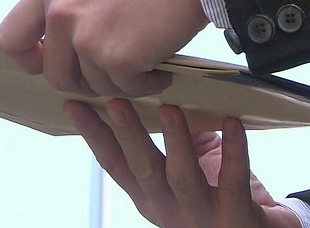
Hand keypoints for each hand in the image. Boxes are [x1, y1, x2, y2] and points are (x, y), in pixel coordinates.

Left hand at [0, 0, 208, 96]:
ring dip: (120, 80)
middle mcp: (61, 12)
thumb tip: (62, 41)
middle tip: (114, 69)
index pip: (11, 36)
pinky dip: (146, 84)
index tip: (49, 61)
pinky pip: (125, 88)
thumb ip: (71, 0)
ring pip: (93, 84)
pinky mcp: (117, 57)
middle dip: (84, 79)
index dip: (29, 58)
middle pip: (55, 74)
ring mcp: (86, 36)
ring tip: (147, 62)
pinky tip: (161, 69)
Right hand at [64, 99, 301, 227]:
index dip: (93, 135)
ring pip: (182, 176)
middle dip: (127, 134)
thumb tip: (161, 94)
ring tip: (170, 109)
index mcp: (151, 196)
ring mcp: (201, 216)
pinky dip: (234, 149)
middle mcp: (169, 209)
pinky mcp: (236, 216)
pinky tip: (233, 123)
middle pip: (142, 168)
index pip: (115, 164)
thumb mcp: (189, 169)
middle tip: (115, 101)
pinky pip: (233, 179)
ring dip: (175, 140)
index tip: (74, 106)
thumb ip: (176, 139)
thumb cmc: (223, 200)